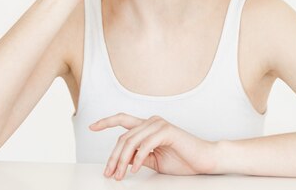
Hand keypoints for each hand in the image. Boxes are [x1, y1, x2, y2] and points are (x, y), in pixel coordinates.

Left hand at [89, 113, 216, 180]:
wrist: (204, 160)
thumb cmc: (182, 159)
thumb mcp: (154, 160)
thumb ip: (138, 156)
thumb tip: (122, 161)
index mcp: (148, 126)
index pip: (123, 120)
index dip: (106, 121)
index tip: (92, 126)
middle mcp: (151, 121)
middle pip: (123, 137)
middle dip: (113, 157)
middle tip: (109, 173)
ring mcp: (159, 124)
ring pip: (131, 141)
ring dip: (122, 160)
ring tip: (120, 175)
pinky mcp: (166, 131)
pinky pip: (145, 145)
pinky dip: (137, 158)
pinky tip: (134, 169)